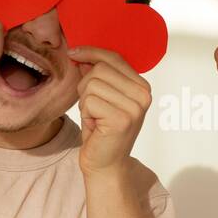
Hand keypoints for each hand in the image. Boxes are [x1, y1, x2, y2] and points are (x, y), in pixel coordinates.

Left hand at [71, 46, 151, 175]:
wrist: (105, 164)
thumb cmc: (101, 130)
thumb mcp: (101, 97)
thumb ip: (96, 75)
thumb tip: (80, 54)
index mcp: (142, 86)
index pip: (115, 58)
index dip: (91, 53)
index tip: (73, 53)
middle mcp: (143, 95)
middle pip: (100, 69)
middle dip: (86, 86)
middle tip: (92, 107)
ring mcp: (135, 107)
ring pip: (92, 84)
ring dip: (85, 102)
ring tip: (95, 117)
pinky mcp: (122, 119)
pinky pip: (90, 101)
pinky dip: (86, 113)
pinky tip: (95, 125)